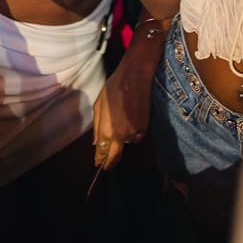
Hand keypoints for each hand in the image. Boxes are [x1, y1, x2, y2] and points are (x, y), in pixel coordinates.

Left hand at [92, 47, 152, 168]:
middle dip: (110, 162)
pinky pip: (135, 136)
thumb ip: (97, 127)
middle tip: (105, 165)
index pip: (103, 154)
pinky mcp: (145, 128)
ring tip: (119, 120)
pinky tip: (129, 117)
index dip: (100, 160)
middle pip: (115, 157)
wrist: (136, 77)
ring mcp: (135, 133)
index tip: (99, 164)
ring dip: (121, 139)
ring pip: (126, 144)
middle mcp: (122, 136)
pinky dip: (132, 132)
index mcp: (108, 131)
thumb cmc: (114, 87)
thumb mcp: (99, 105)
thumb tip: (96, 143)